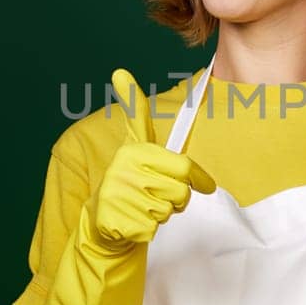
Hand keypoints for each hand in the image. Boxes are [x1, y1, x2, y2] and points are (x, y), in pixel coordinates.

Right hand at [36, 69, 216, 304]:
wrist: (98, 229)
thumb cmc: (125, 188)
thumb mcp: (131, 149)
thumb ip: (132, 113)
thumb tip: (120, 72)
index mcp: (132, 152)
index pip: (182, 166)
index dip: (198, 180)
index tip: (207, 185)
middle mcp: (124, 171)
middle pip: (181, 191)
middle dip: (176, 200)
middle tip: (156, 201)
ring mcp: (120, 198)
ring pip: (170, 210)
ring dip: (161, 215)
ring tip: (140, 212)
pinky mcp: (119, 223)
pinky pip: (155, 229)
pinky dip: (148, 232)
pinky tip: (132, 227)